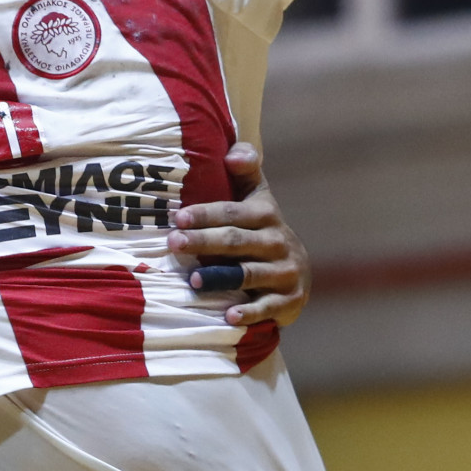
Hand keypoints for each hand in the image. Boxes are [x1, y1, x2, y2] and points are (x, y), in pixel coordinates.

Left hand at [169, 143, 311, 326]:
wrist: (297, 271)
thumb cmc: (262, 230)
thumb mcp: (258, 198)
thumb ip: (246, 170)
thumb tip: (232, 153)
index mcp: (266, 214)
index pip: (232, 212)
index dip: (206, 214)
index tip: (178, 218)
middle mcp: (277, 241)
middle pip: (236, 241)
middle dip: (204, 242)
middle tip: (174, 244)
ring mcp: (285, 271)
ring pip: (249, 274)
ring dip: (221, 277)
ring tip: (192, 281)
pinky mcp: (289, 299)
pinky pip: (267, 306)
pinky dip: (249, 312)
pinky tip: (228, 316)